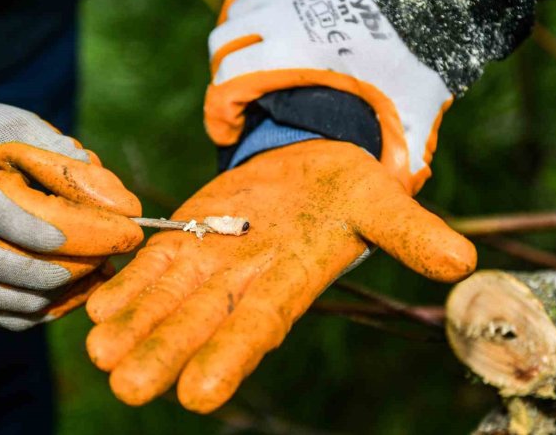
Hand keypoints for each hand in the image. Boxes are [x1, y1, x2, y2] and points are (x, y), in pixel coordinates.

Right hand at [0, 88, 142, 329]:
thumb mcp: (3, 123)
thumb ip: (50, 146)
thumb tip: (96, 170)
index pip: (28, 231)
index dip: (74, 239)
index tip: (110, 237)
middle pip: (27, 275)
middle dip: (78, 270)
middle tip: (109, 259)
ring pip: (16, 304)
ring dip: (62, 295)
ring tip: (93, 277)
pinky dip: (35, 311)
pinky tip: (63, 294)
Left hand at [85, 140, 474, 411]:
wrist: (307, 162)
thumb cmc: (346, 188)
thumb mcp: (380, 199)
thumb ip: (409, 231)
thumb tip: (461, 262)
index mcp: (289, 278)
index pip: (259, 325)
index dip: (231, 356)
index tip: (199, 395)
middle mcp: (243, 281)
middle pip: (200, 321)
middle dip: (165, 352)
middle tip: (128, 386)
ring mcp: (209, 260)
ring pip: (167, 298)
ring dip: (134, 325)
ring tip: (100, 351)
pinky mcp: (185, 237)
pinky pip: (152, 265)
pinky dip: (125, 285)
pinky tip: (94, 307)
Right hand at [205, 0, 453, 192]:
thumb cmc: (425, 42)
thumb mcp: (415, 104)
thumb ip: (403, 153)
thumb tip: (397, 192)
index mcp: (296, 51)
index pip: (227, 82)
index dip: (218, 115)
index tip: (227, 133)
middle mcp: (281, 11)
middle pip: (222, 45)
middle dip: (225, 76)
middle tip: (245, 96)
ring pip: (237, 9)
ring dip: (240, 37)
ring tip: (259, 57)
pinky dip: (254, 0)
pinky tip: (274, 15)